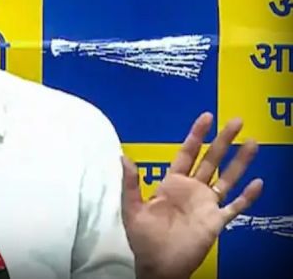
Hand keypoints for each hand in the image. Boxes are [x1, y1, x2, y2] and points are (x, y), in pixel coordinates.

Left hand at [120, 112, 262, 278]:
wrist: (157, 264)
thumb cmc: (143, 237)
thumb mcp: (132, 208)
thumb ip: (130, 183)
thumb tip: (123, 157)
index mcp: (172, 183)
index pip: (187, 153)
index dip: (197, 135)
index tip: (207, 117)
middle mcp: (192, 190)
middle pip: (211, 160)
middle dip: (224, 140)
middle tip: (237, 121)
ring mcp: (206, 204)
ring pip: (227, 178)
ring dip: (240, 161)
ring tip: (252, 142)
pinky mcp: (216, 221)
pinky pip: (234, 207)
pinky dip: (247, 196)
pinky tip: (258, 183)